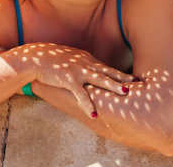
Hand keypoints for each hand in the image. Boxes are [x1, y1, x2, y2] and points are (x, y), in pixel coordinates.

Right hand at [8, 43, 133, 116]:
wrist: (36, 58)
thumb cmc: (52, 60)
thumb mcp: (71, 59)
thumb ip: (82, 65)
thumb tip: (92, 72)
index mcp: (87, 60)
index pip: (107, 68)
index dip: (120, 74)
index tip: (133, 79)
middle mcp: (86, 64)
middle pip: (108, 71)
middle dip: (123, 77)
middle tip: (137, 83)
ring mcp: (78, 71)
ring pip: (99, 79)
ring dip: (113, 85)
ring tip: (124, 93)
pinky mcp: (68, 80)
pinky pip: (80, 94)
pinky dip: (87, 104)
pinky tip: (94, 114)